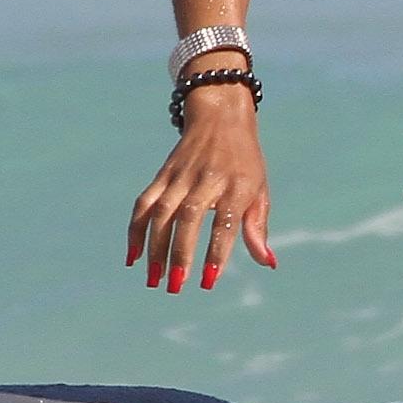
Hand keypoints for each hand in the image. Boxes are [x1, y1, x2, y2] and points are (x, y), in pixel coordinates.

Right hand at [126, 85, 274, 292]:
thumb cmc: (245, 163)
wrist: (220, 117)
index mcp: (237, 185)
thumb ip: (257, 228)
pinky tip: (134, 257)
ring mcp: (181, 176)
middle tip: (177, 286)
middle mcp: (206, 179)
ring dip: (155, 248)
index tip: (209, 281)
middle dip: (180, 254)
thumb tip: (268, 263)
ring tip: (154, 279)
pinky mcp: (162, 174)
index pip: (224, 222)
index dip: (216, 252)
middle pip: (188, 218)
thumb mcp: (260, 191)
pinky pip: (144, 204)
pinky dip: (136, 230)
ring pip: (161, 213)